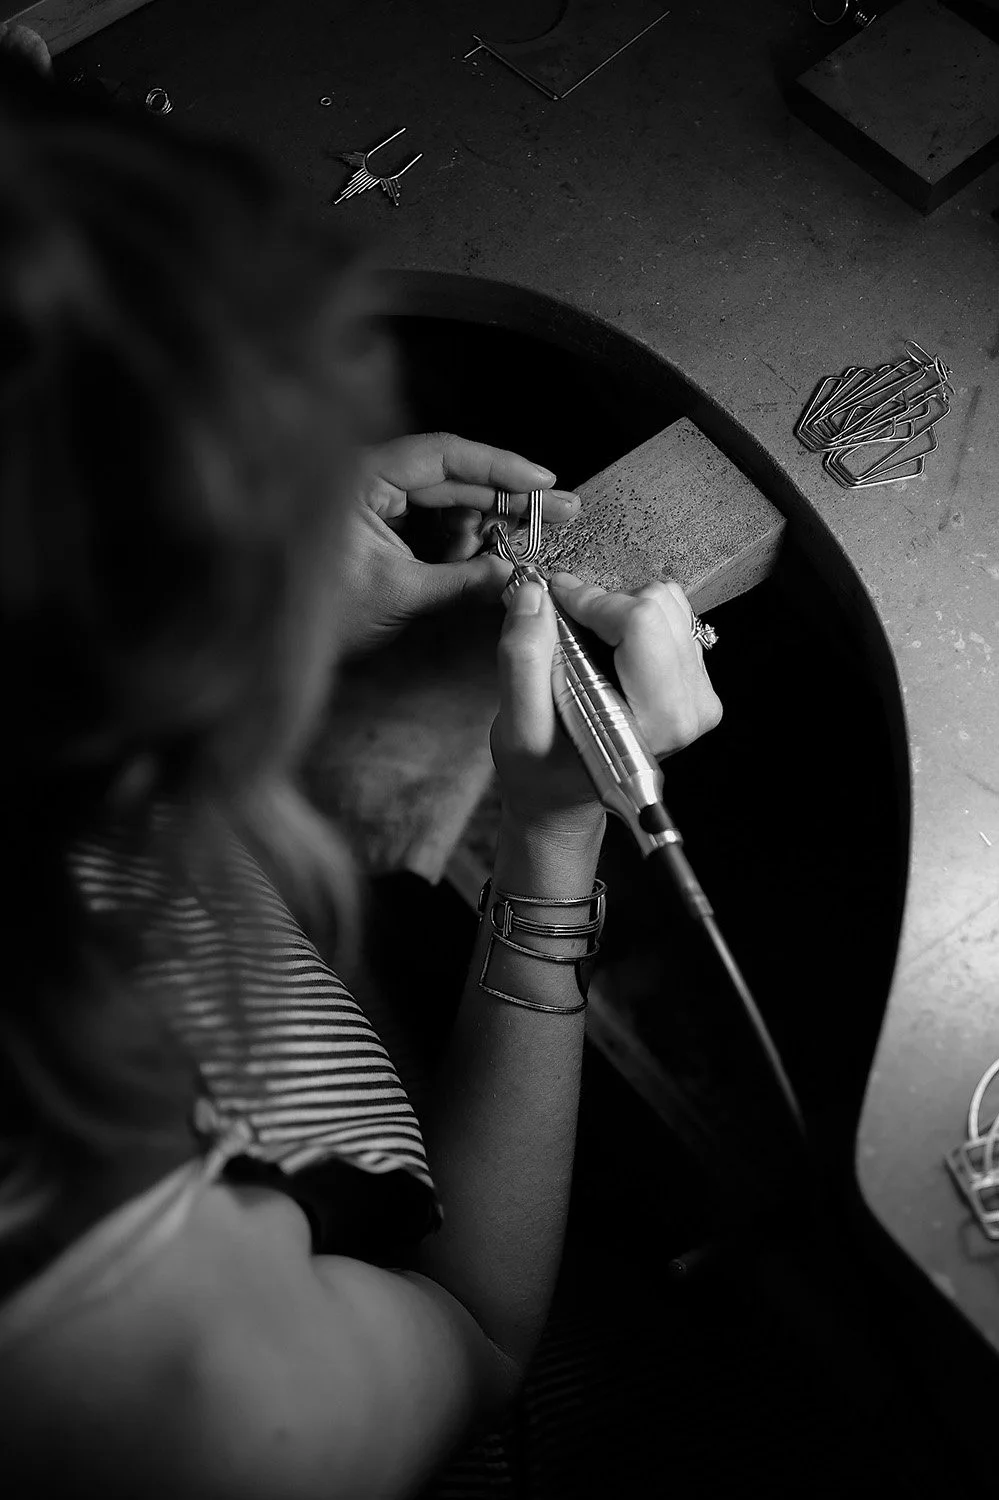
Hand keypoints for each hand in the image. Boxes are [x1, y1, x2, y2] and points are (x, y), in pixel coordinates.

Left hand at [337, 433, 579, 655]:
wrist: (275, 645)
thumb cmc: (317, 615)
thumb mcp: (399, 595)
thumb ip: (461, 581)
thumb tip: (513, 574)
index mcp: (361, 477)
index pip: (442, 454)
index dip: (499, 467)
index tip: (542, 482)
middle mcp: (368, 479)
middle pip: (452, 476)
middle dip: (506, 498)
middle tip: (560, 511)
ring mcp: (375, 503)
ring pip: (447, 501)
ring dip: (486, 526)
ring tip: (519, 548)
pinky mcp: (380, 527)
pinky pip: (432, 524)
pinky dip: (462, 542)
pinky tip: (487, 560)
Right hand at [490, 573, 722, 836]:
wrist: (565, 793)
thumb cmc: (542, 772)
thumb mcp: (518, 729)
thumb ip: (523, 661)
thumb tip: (533, 596)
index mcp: (657, 721)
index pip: (640, 622)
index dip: (591, 600)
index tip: (554, 598)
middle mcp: (691, 707)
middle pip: (657, 605)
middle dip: (603, 604)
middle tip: (564, 625)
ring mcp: (699, 693)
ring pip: (666, 603)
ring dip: (618, 609)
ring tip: (585, 641)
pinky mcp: (696, 680)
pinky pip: (670, 616)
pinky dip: (632, 617)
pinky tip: (606, 647)